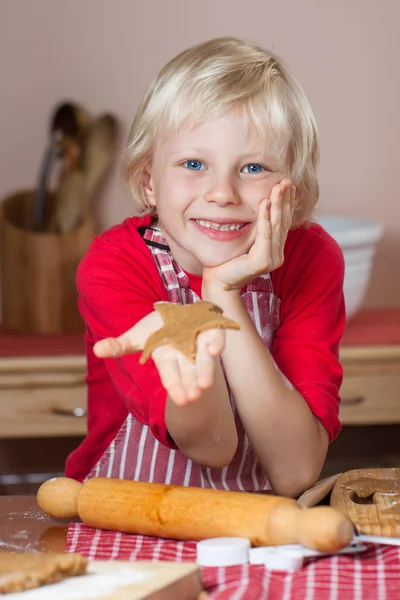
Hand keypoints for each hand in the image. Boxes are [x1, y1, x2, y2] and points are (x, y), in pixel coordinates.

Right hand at [93, 312, 225, 405]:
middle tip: (195, 395)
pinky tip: (215, 349)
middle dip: (192, 384)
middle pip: (190, 373)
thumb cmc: (156, 328)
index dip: (175, 388)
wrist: (177, 312)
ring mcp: (200, 343)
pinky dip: (217, 343)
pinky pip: (217, 337)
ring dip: (206, 370)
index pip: (170, 376)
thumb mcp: (137, 336)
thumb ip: (120, 345)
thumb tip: (96, 350)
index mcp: (167, 359)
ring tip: (206, 384)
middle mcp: (185, 355)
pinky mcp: (212, 330)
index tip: (182, 400)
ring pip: (205, 360)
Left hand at [203, 179, 294, 291]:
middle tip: (287, 181)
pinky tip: (265, 205)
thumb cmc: (228, 259)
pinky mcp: (261, 262)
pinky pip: (264, 237)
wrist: (218, 280)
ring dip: (277, 205)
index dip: (287, 203)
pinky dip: (265, 220)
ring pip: (276, 226)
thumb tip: (263, 202)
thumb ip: (257, 227)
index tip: (289, 185)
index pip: (284, 222)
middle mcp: (277, 254)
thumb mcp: (247, 239)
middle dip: (285, 200)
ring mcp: (271, 259)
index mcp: (275, 248)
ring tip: (278, 188)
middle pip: (283, 222)